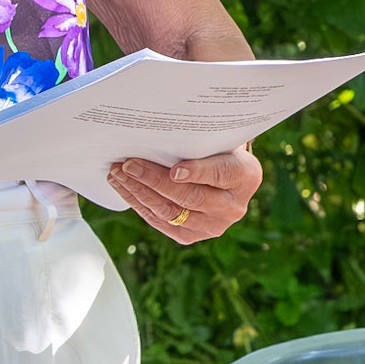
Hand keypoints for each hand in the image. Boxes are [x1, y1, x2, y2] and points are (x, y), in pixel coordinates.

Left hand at [107, 146, 261, 245]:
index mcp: (246, 176)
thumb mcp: (218, 139)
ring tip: (118, 173)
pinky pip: (160, 221)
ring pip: (170, 212)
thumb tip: (164, 127)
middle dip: (154, 180)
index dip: (197, 172)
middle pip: (190, 196)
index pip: (221, 174)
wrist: (224, 178)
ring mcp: (213, 226)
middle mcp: (233, 207)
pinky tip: (123, 187)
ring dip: (139, 192)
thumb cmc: (217, 149)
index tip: (174, 169)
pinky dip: (138, 203)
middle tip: (129, 164)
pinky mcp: (190, 236)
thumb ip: (202, 138)